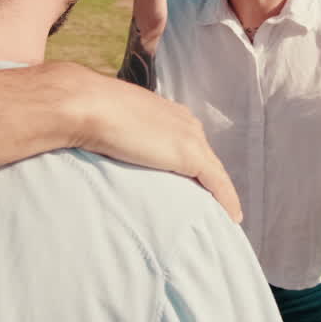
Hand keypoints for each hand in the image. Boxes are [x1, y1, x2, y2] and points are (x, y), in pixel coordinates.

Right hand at [61, 63, 242, 222]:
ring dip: (222, 193)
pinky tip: (233, 217)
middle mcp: (185, 122)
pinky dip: (227, 200)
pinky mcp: (191, 155)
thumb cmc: (90, 111)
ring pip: (215, 171)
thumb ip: (122, 134)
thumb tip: (111, 146)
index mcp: (168, 113)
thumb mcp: (111, 123)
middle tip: (216, 203)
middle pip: (206, 157)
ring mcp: (190, 137)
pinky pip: (217, 182)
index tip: (199, 183)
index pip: (189, 141)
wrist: (88, 105)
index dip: (196, 164)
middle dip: (212, 179)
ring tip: (226, 214)